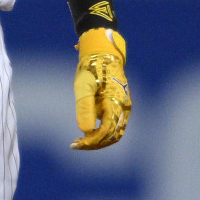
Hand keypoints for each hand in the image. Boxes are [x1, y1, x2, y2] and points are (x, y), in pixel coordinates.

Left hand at [71, 27, 130, 149]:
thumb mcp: (83, 84)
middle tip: (75, 145)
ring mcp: (124, 108)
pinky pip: (114, 126)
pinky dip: (102, 133)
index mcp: (116, 103)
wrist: (103, 54)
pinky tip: (87, 133)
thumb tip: (85, 130)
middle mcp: (124, 108)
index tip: (76, 144)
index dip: (92, 140)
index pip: (106, 131)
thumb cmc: (91, 67)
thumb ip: (85, 106)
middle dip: (94, 143)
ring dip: (99, 141)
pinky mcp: (120, 107)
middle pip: (112, 136)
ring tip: (80, 142)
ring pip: (115, 133)